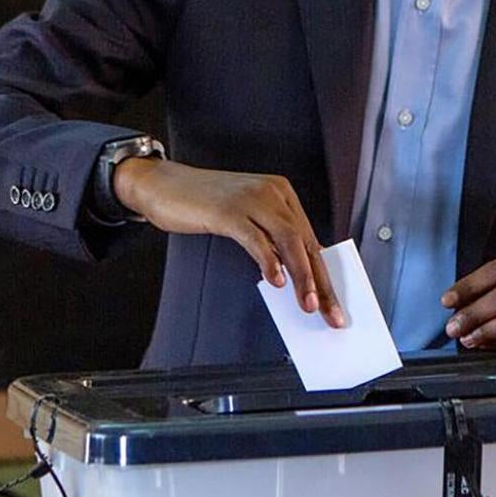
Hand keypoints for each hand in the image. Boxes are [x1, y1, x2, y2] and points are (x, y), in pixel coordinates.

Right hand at [115, 158, 343, 328]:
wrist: (163, 183)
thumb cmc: (204, 204)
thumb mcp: (246, 217)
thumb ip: (269, 240)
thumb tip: (293, 277)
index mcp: (281, 194)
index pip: (310, 239)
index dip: (323, 273)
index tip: (332, 303)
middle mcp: (272, 193)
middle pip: (305, 241)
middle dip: (321, 282)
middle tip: (330, 313)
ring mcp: (251, 199)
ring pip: (288, 240)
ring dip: (302, 276)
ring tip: (308, 304)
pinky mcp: (229, 210)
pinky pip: (256, 239)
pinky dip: (269, 262)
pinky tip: (275, 282)